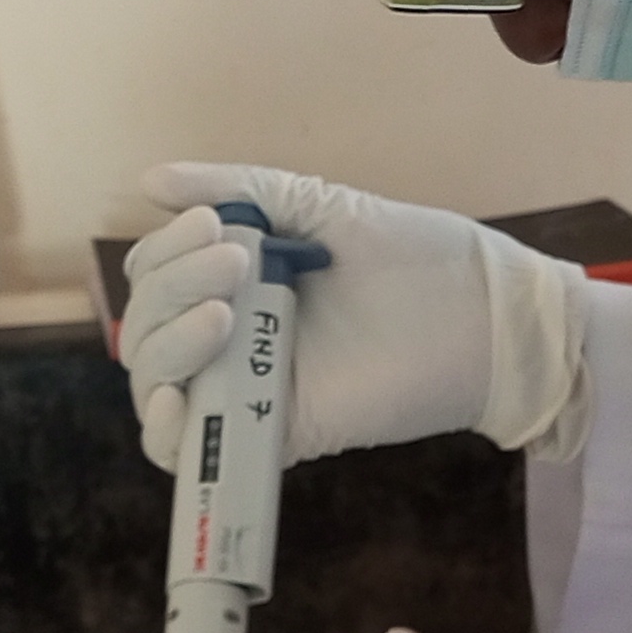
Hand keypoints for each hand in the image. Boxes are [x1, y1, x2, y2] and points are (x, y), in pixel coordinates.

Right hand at [119, 163, 586, 470]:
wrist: (485, 313)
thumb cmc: (415, 256)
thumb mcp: (317, 205)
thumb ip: (238, 190)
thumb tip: (149, 180)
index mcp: (238, 284)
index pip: (155, 278)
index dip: (166, 252)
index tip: (215, 223)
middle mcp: (234, 338)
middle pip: (146, 329)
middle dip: (172, 288)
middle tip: (236, 262)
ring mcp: (250, 388)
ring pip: (154, 384)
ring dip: (167, 344)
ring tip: (224, 313)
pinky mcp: (278, 432)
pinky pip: (187, 451)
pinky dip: (164, 427)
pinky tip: (180, 393)